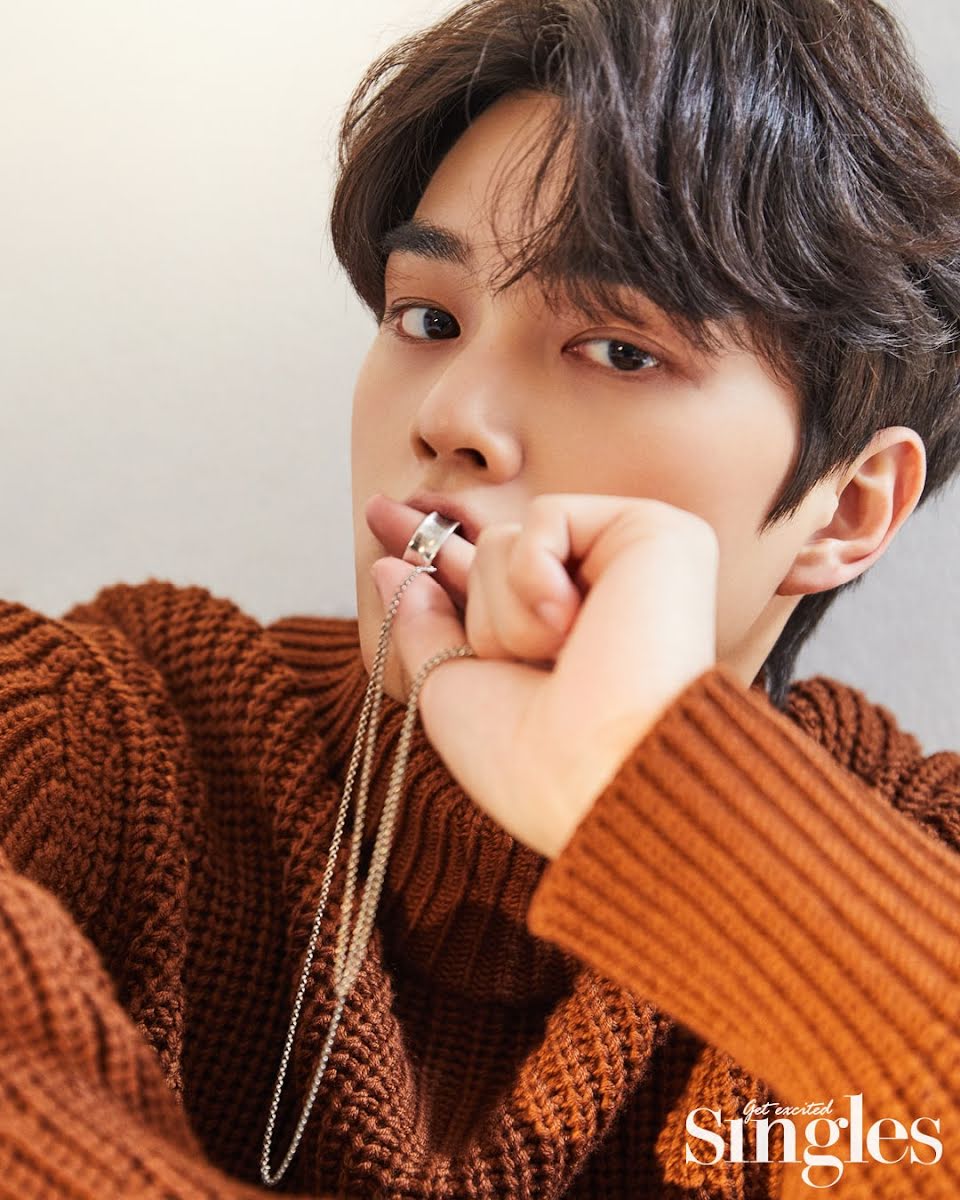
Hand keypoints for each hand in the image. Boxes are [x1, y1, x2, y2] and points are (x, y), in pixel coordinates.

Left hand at [365, 493, 719, 859]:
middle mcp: (606, 599)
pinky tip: (575, 623)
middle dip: (483, 619)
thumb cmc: (528, 760)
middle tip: (534, 670)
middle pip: (489, 557)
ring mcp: (637, 565)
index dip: (433, 551)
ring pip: (508, 541)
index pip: (485, 577)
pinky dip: (534, 575)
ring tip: (565, 656)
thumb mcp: (451, 689)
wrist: (597, 776)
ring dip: (508, 613)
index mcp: (565, 639)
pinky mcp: (662, 535)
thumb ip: (424, 623)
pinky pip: (547, 518)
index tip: (378, 513)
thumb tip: (389, 568)